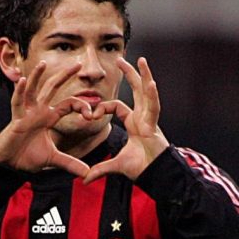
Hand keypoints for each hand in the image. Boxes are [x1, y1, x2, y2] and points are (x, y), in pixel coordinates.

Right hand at [0, 58, 96, 176]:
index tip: (92, 115)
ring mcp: (27, 113)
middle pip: (52, 88)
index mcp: (50, 117)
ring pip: (33, 90)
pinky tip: (22, 80)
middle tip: (78, 63)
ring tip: (42, 64)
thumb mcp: (54, 159)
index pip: (69, 104)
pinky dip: (20, 92)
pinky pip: (17, 103)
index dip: (82, 106)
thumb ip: (71, 164)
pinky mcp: (16, 119)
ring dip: (37, 76)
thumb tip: (87, 173)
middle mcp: (39, 110)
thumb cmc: (28, 156)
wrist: (11, 164)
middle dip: (65, 75)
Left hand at [83, 57, 168, 182]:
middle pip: (136, 91)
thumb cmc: (141, 168)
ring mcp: (150, 120)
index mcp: (134, 123)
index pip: (117, 106)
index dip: (103, 108)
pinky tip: (151, 82)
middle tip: (121, 59)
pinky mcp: (154, 126)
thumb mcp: (116, 166)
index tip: (91, 114)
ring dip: (144, 76)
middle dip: (129, 74)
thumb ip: (100, 169)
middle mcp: (143, 117)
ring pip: (147, 93)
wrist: (154, 176)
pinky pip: (154, 107)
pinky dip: (152, 95)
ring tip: (141, 60)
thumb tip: (84, 179)